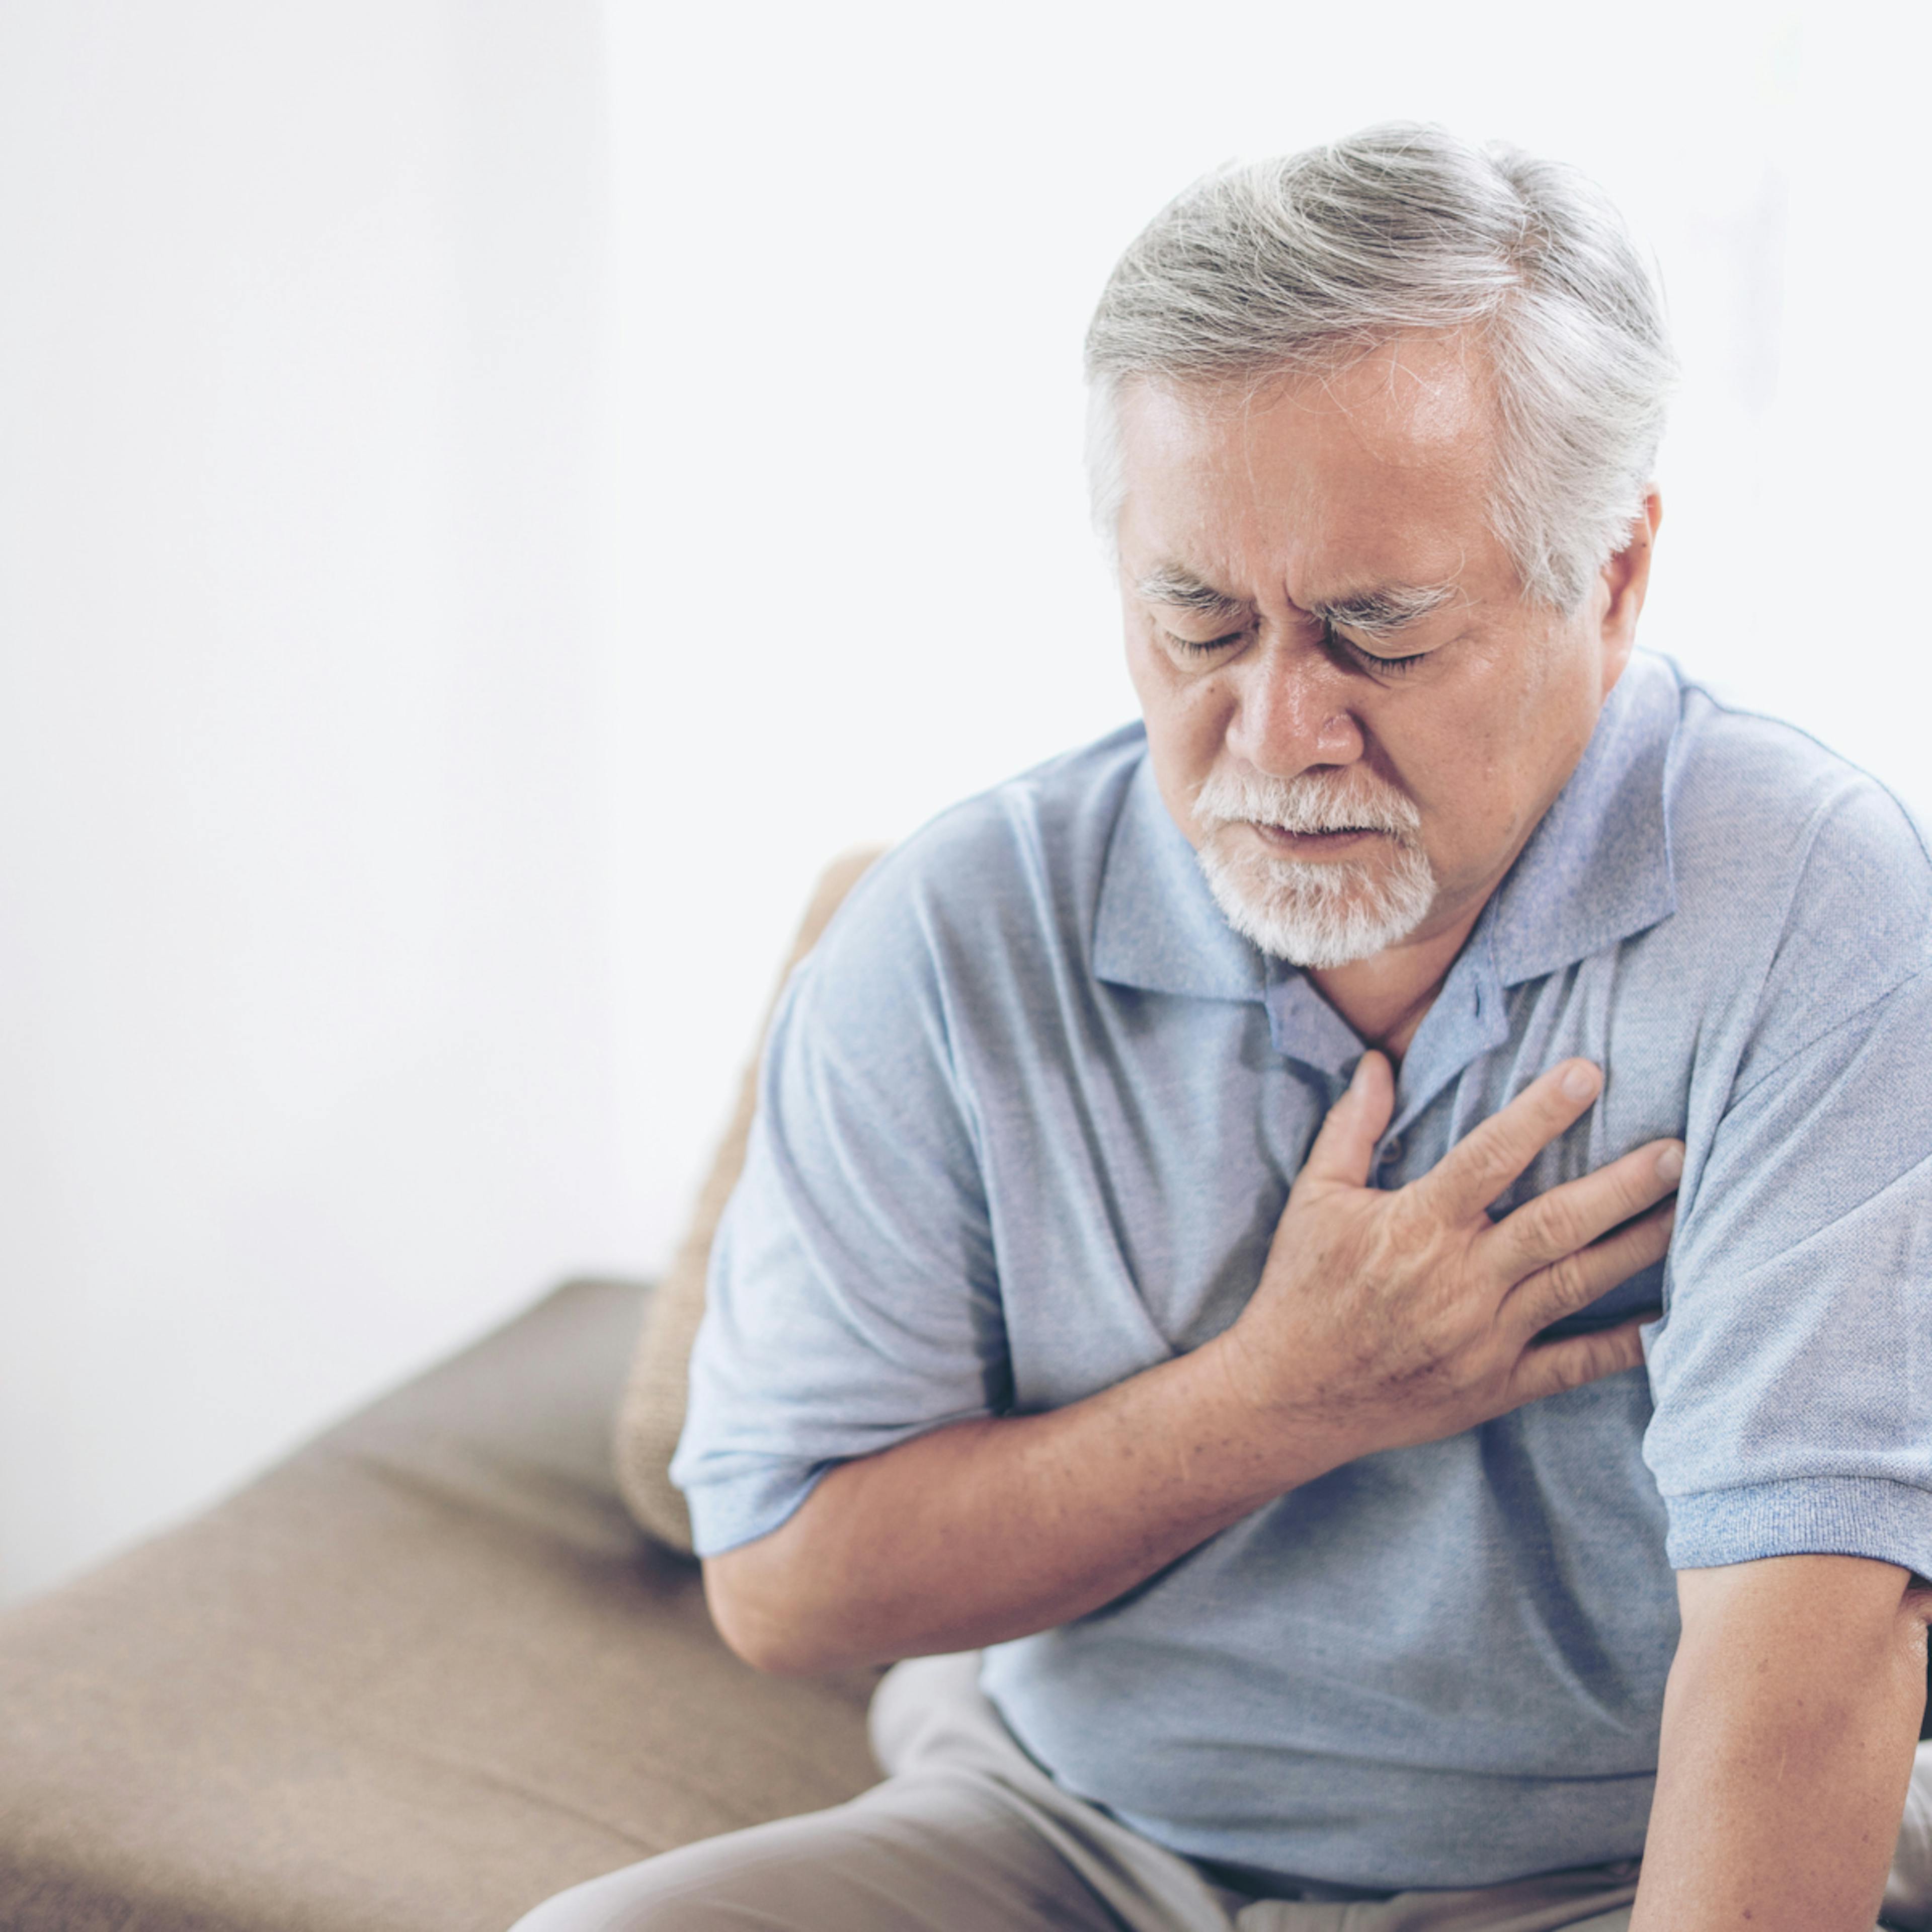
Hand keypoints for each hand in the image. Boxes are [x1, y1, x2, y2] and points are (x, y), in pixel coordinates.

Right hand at [1218, 1051, 1679, 1462]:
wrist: (1290, 1395)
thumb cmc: (1302, 1287)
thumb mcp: (1314, 1198)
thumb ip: (1352, 1127)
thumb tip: (1377, 1060)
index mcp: (1416, 1226)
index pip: (1490, 1156)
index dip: (1542, 1112)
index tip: (1589, 1072)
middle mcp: (1458, 1279)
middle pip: (1556, 1223)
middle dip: (1623, 1185)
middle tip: (1679, 1152)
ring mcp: (1483, 1337)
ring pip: (1577, 1284)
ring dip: (1637, 1246)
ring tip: (1689, 1212)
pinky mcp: (1496, 1385)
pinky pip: (1574, 1365)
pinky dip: (1626, 1345)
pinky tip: (1669, 1318)